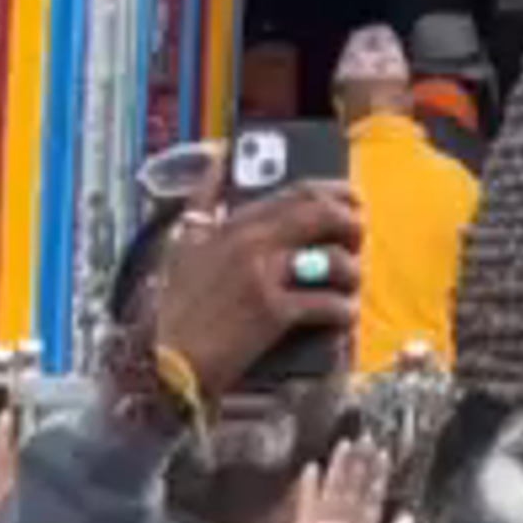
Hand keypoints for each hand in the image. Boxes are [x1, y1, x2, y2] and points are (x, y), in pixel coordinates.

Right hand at [145, 185, 367, 408]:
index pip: (298, 192)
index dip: (334, 192)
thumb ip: (203, 199)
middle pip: (322, 215)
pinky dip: (343, 310)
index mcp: (235, 223)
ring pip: (331, 260)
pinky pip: (325, 304)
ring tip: (351, 283)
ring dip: (351, 272)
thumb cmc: (174, 309)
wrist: (163, 362)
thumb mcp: (183, 243)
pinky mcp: (273, 314)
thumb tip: (216, 161)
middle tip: (359, 239)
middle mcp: (252, 243)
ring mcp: (264, 277)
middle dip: (351, 224)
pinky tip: (346, 315)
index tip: (351, 200)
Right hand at [293, 428, 410, 522]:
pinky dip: (308, 490)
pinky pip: (305, 511)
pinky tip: (312, 469)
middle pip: (350, 495)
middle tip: (365, 438)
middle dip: (358, 467)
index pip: (369, 505)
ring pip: (331, 497)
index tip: (383, 455)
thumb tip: (407, 517)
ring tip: (347, 443)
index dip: (376, 480)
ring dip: (338, 470)